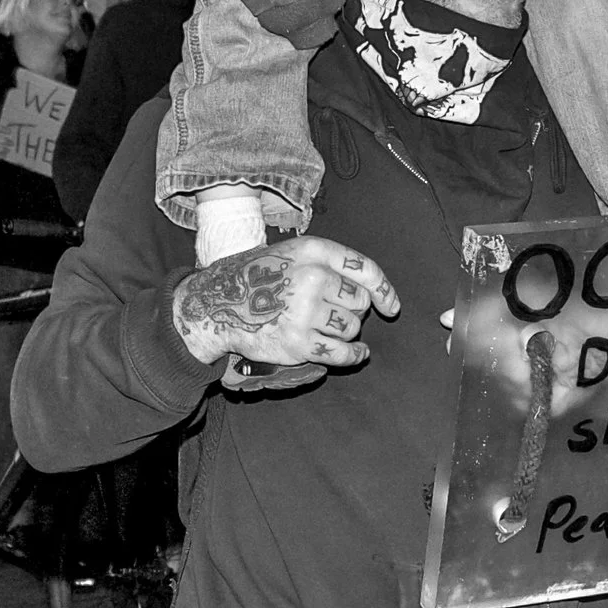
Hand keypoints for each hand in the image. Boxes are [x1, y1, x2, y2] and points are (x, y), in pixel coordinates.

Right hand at [172, 236, 400, 369]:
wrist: (217, 304)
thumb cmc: (257, 278)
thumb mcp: (290, 254)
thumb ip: (327, 264)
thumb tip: (371, 291)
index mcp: (311, 251)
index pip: (364, 269)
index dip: (383, 290)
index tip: (390, 306)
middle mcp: (311, 278)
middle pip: (359, 302)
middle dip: (354, 311)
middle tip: (334, 314)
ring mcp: (305, 311)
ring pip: (351, 327)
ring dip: (346, 332)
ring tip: (326, 328)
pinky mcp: (298, 343)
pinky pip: (342, 353)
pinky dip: (354, 356)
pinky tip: (356, 354)